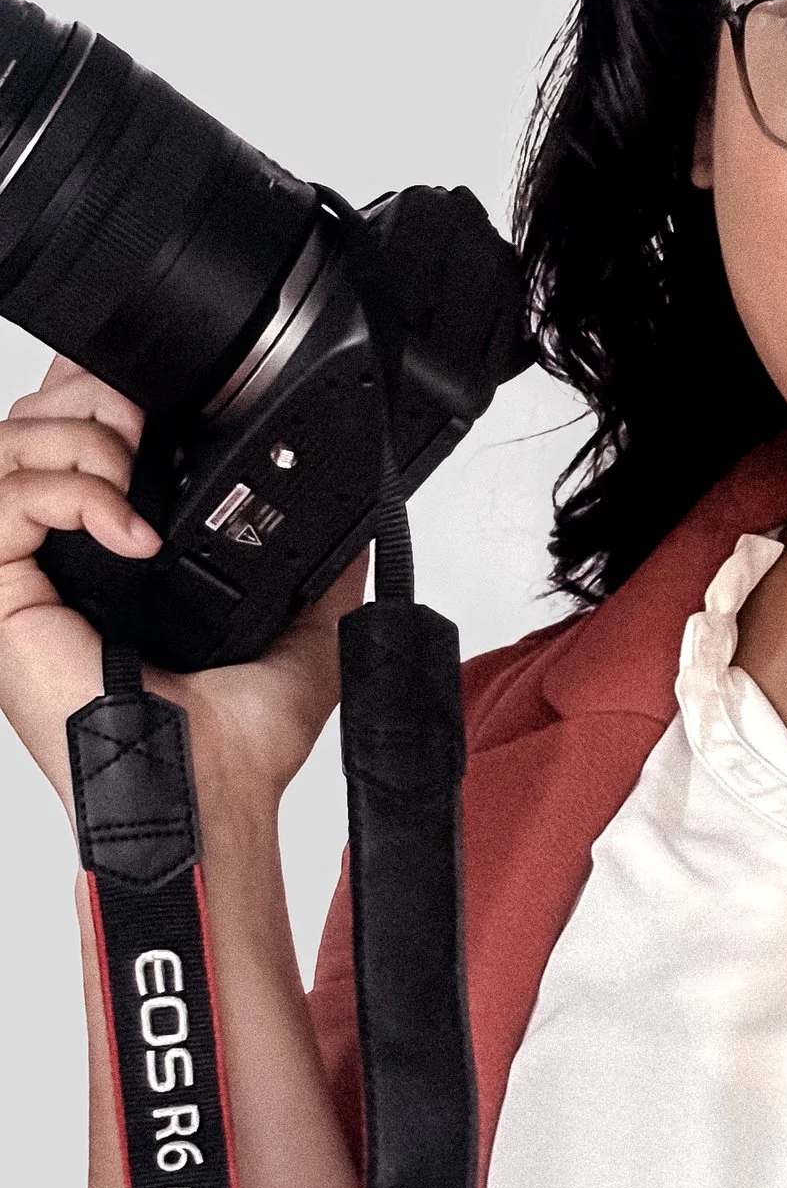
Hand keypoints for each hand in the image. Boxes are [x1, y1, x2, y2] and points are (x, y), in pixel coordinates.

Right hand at [0, 357, 364, 825]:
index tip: (153, 395)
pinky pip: (4, 502)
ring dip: (83, 438)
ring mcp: (20, 576)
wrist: (213, 793)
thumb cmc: (238, 742)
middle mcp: (50, 559)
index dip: (95, 396)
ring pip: (7, 447)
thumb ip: (317, 568)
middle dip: (89, 399)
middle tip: (148, 428)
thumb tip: (351, 521)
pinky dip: (75, 495)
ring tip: (139, 478)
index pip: (67, 440)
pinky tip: (133, 537)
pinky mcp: (0, 597)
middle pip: (28, 423)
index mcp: (102, 557)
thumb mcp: (300, 629)